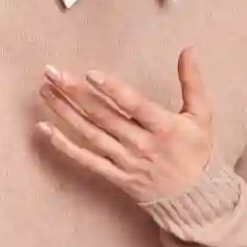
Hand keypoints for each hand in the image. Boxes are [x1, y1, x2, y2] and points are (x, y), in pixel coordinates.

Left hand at [38, 48, 213, 202]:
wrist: (194, 197)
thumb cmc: (197, 151)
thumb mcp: (202, 115)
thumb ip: (192, 82)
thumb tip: (188, 50)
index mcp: (164, 128)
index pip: (135, 106)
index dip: (113, 90)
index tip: (91, 74)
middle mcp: (142, 145)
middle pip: (104, 116)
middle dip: (75, 93)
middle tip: (53, 72)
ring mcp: (126, 162)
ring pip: (90, 134)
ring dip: (65, 112)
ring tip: (45, 90)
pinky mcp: (116, 176)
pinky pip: (86, 160)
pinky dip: (64, 145)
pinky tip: (45, 129)